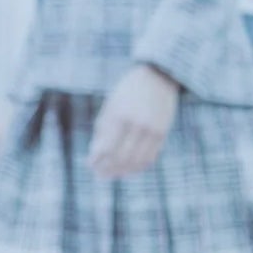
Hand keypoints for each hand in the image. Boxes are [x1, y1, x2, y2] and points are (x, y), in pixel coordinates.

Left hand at [88, 64, 180, 179]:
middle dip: (108, 169)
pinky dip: (138, 167)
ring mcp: (152, 130)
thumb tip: (96, 154)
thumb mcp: (111, 105)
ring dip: (123, 171)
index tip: (91, 165)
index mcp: (120, 115)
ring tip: (113, 175)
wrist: (158, 78)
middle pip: (121, 157)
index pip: (107, 147)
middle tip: (100, 175)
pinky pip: (150, 158)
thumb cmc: (127, 91)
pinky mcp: (162, 134)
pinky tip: (129, 169)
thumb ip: (103, 129)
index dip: (98, 160)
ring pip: (136, 161)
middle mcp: (137, 124)